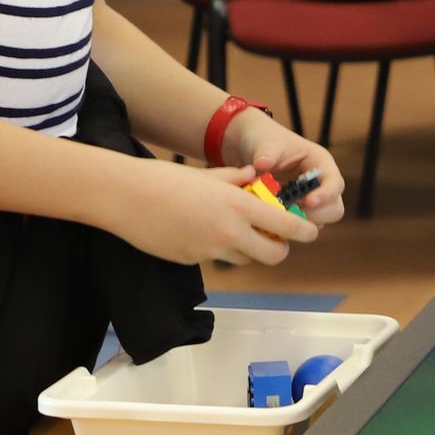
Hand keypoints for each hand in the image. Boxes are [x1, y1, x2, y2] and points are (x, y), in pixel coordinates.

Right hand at [101, 155, 318, 267]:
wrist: (125, 197)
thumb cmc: (165, 179)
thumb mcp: (208, 174)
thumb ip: (237, 179)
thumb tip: (255, 178)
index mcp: (238, 206)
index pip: (287, 227)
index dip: (304, 232)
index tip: (309, 230)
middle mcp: (229, 232)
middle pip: (274, 255)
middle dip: (279, 248)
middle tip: (275, 237)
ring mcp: (210, 250)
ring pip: (246, 259)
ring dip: (250, 249)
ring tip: (236, 229)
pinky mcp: (192, 260)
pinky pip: (216, 258)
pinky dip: (218, 248)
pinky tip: (199, 230)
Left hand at [229, 109, 347, 226]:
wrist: (250, 147)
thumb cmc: (264, 140)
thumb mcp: (266, 144)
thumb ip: (266, 154)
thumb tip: (262, 164)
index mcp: (320, 163)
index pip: (335, 183)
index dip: (326, 195)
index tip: (309, 202)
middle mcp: (321, 184)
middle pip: (335, 209)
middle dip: (316, 215)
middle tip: (291, 213)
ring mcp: (311, 200)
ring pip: (320, 222)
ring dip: (302, 223)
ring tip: (278, 215)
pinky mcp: (299, 212)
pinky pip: (302, 227)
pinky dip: (290, 227)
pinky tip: (272, 220)